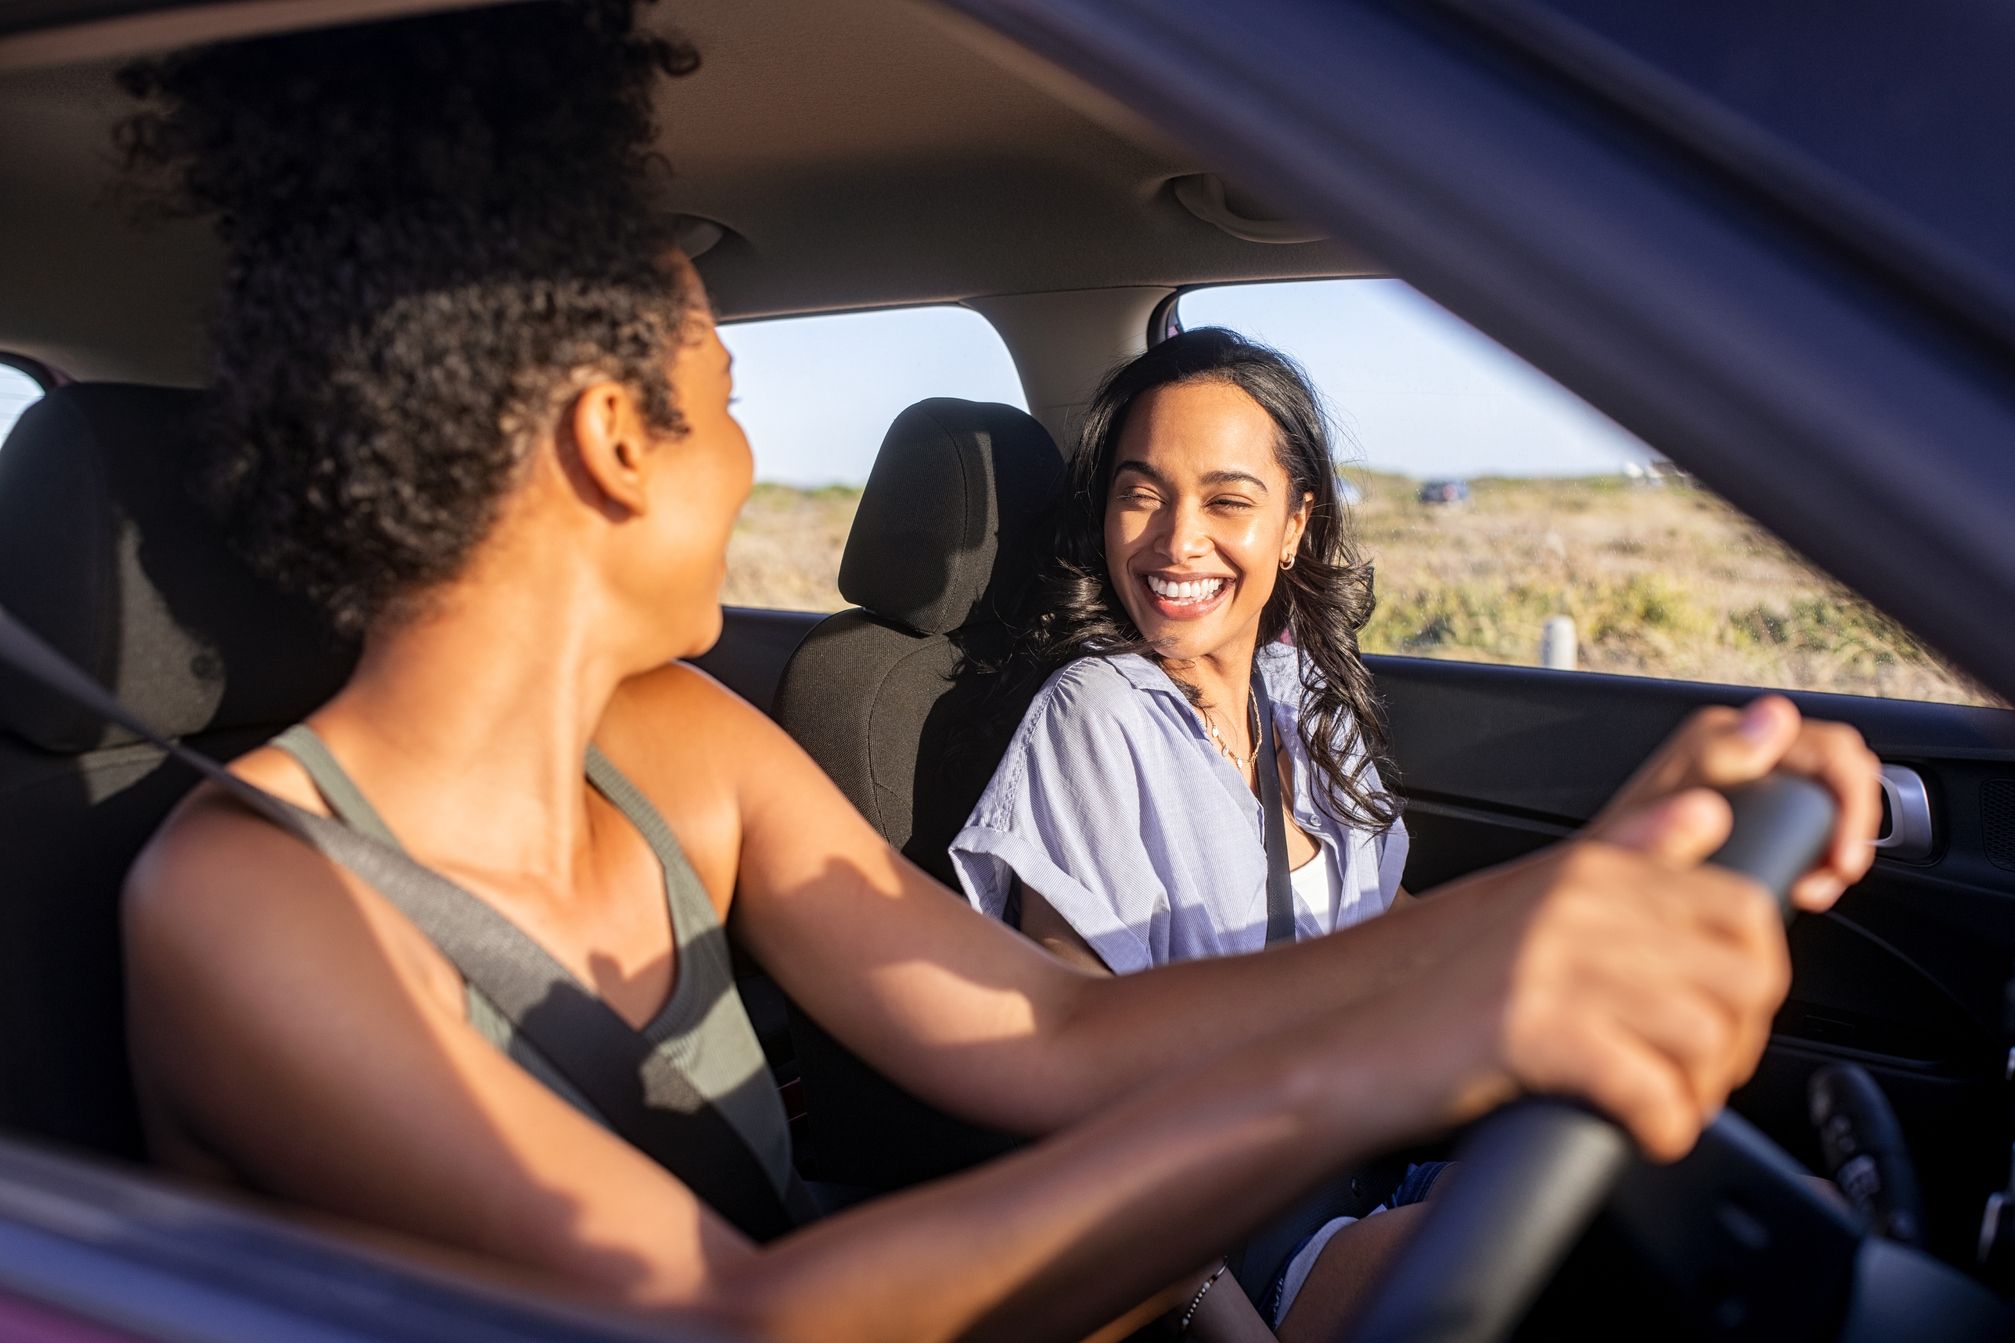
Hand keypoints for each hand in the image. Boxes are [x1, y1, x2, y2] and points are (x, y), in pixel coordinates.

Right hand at [1418, 790, 1788, 1160]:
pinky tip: (1640, 1133)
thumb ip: (1621, 857)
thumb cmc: (1425, 985)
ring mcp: (1558, 964)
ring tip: (1667, 1108)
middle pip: (1743, 972)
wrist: (1335, 1039)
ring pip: (1708, 1034)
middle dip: (1741, 1039)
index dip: (1754, 978)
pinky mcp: (1537, 1033)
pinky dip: (1662, 1127)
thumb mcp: (1529, 899)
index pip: (1741, 905)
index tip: (1722, 1018)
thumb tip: (1704, 814)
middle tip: (1700, 1076)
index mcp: (1588, 869)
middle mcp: (1581, 905)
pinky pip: (1652, 1092)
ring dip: (1703, 1089)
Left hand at [1586, 695, 1881, 911]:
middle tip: (1828, 875)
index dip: (1852, 799)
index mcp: (1728, 735)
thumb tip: (1772, 716)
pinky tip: (1802, 883)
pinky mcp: (1755, 814)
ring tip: (1810, 886)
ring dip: (1836, 843)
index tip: (1839, 857)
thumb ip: (1717, 757)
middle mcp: (1744, 749)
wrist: (1604, 890)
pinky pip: (1812, 823)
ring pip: (1832, 801)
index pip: (1830, 748)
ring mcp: (1752, 781)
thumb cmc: (1626, 850)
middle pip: (1840, 773)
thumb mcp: (1672, 806)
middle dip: (1850, 825)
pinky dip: (1819, 853)